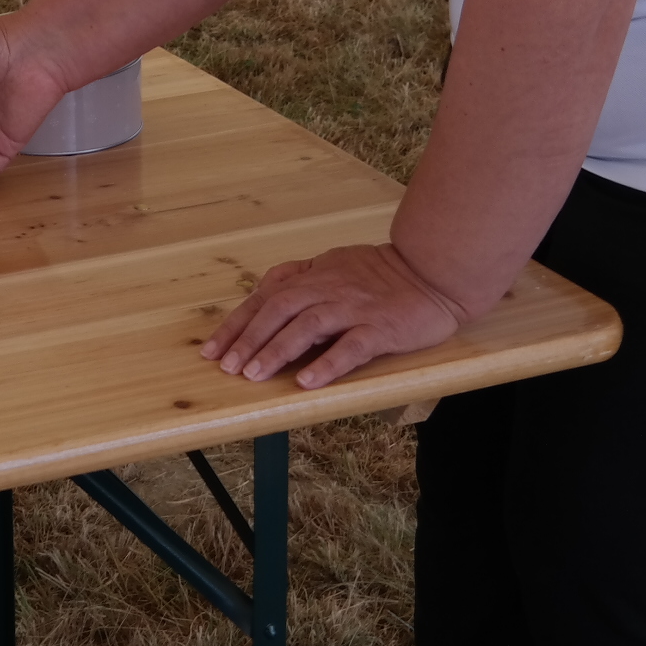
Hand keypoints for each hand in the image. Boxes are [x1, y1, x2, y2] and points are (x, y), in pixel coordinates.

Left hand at [199, 242, 466, 389]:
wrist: (433, 272)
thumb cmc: (382, 272)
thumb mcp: (334, 263)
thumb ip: (301, 275)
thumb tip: (264, 288)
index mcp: (315, 276)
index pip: (265, 298)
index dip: (237, 324)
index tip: (212, 349)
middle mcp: (329, 289)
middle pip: (278, 310)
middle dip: (249, 339)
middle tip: (227, 367)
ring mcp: (354, 308)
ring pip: (307, 326)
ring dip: (277, 350)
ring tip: (255, 375)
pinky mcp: (381, 328)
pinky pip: (351, 346)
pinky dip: (328, 364)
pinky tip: (307, 382)